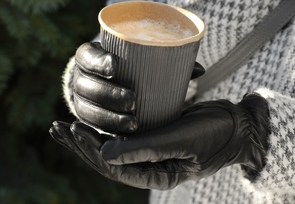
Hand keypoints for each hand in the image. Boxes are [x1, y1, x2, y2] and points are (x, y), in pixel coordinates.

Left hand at [50, 93, 269, 189]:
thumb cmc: (214, 134)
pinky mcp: (152, 137)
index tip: (73, 128)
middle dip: (81, 144)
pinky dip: (104, 129)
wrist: (237, 125)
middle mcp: (149, 166)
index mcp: (156, 175)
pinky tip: (90, 120)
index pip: (114, 168)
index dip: (90, 150)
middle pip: (106, 160)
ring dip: (87, 138)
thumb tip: (104, 156)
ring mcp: (150, 152)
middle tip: (57, 127)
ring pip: (111, 149)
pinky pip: (122, 137)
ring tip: (62, 127)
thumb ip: (145, 149)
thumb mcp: (180, 141)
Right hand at [73, 41, 204, 133]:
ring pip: (85, 110)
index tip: (115, 67)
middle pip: (85, 86)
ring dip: (106, 118)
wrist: (105, 79)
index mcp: (88, 56)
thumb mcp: (139, 60)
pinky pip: (90, 126)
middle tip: (132, 101)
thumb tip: (199, 70)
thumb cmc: (127, 66)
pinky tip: (119, 138)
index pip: (86, 57)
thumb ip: (166, 64)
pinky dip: (103, 131)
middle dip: (106, 94)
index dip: (97, 62)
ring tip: (132, 124)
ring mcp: (79, 98)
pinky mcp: (85, 116)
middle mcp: (79, 77)